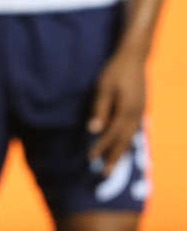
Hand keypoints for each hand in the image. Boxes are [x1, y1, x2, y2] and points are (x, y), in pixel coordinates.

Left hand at [87, 46, 145, 174]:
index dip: (101, 146)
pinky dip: (126, 139)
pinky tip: (121, 143)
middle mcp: (136, 115)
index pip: (111, 134)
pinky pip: (133, 129)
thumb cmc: (115, 70)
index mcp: (127, 111)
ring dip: (120, 150)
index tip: (89, 158)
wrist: (134, 56)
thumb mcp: (104, 87)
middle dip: (114, 157)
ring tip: (112, 162)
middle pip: (124, 141)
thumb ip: (100, 109)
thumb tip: (93, 130)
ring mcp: (140, 112)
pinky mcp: (140, 107)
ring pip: (130, 136)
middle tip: (104, 174)